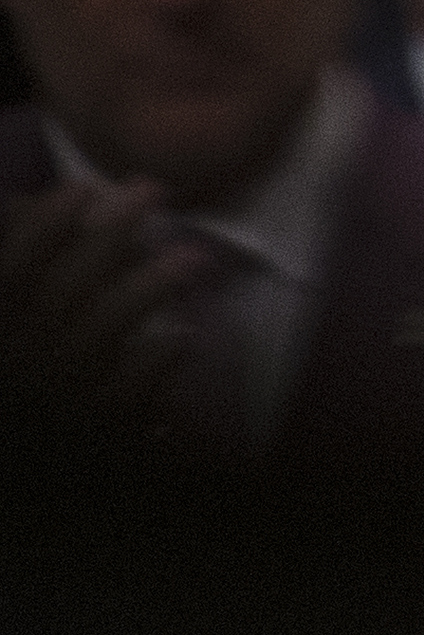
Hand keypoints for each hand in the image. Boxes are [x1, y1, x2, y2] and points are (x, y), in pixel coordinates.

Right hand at [0, 180, 205, 430]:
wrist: (36, 448)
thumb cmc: (24, 359)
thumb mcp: (10, 308)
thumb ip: (17, 256)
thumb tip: (19, 202)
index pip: (13, 267)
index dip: (43, 224)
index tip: (84, 186)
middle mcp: (19, 349)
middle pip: (65, 285)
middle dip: (110, 232)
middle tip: (154, 188)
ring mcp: (56, 386)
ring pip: (104, 329)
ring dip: (150, 286)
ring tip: (195, 255)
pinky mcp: (95, 420)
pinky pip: (130, 386)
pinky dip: (157, 358)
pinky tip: (183, 336)